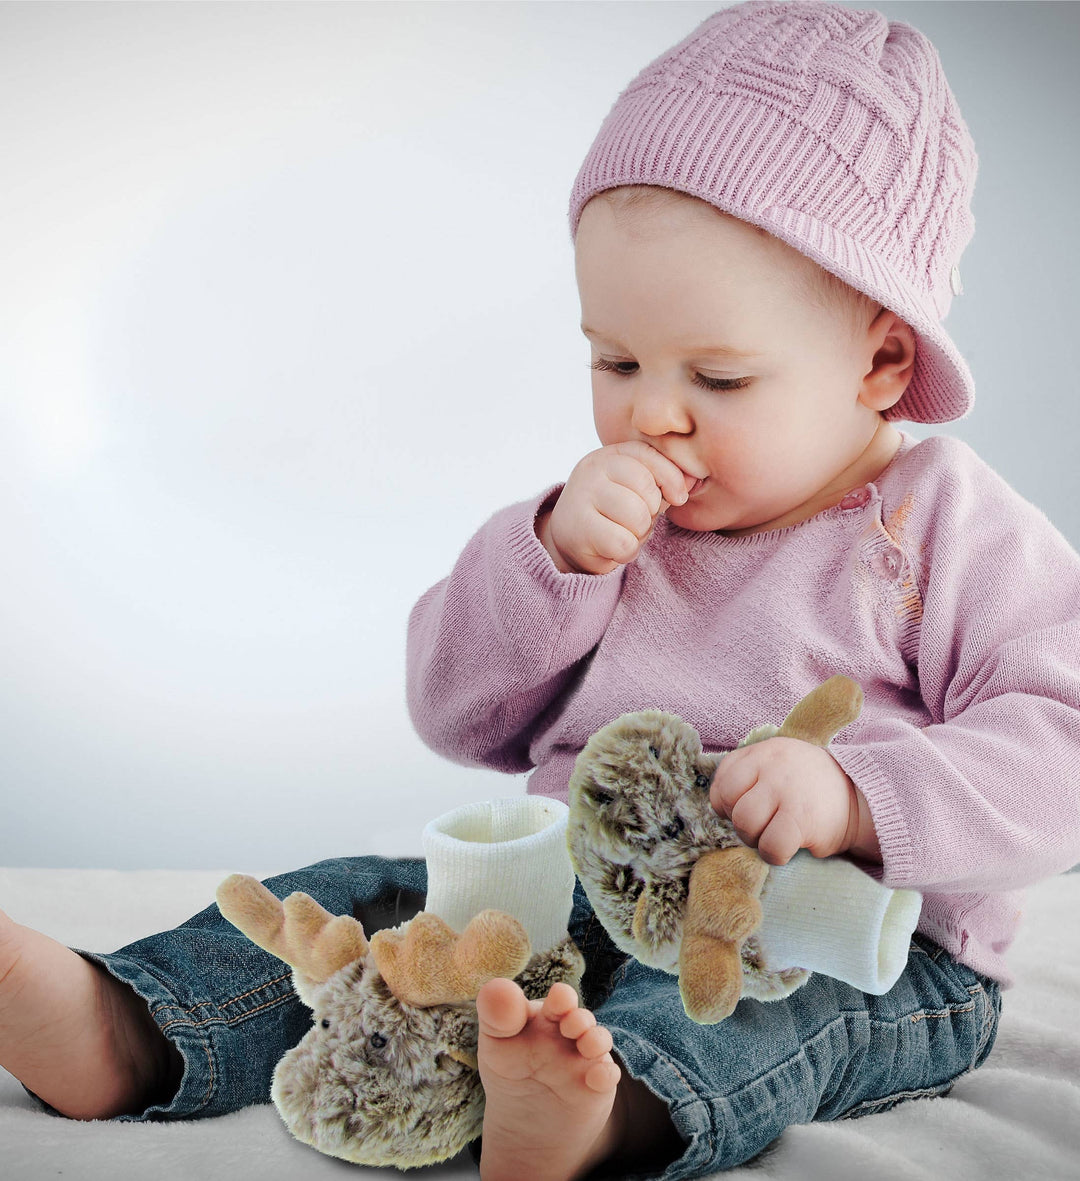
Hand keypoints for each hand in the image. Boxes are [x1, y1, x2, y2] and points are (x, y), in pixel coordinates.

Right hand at [540, 442, 695, 574]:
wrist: (570, 540)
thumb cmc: (613, 513)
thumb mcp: (638, 490)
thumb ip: (663, 480)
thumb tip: (693, 480)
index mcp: (609, 454)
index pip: (649, 456)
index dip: (671, 478)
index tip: (679, 498)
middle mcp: (592, 469)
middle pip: (646, 490)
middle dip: (651, 512)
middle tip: (636, 521)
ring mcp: (582, 497)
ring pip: (637, 518)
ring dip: (639, 534)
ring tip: (624, 533)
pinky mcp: (578, 529)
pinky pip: (624, 543)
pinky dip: (626, 553)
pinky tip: (612, 547)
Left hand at [708, 737, 862, 865]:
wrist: (860, 799)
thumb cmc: (810, 787)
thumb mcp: (779, 764)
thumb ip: (748, 773)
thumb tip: (719, 805)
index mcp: (764, 751)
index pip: (723, 779)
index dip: (727, 802)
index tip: (746, 809)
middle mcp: (772, 766)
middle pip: (730, 803)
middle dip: (741, 823)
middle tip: (762, 827)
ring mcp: (786, 791)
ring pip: (745, 824)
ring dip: (755, 840)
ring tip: (774, 836)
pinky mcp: (802, 819)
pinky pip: (770, 846)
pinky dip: (774, 855)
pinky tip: (788, 848)